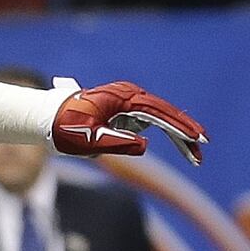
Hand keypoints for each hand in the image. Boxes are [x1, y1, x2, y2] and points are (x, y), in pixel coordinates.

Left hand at [52, 80, 206, 164]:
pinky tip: (181, 144)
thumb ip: (117, 143)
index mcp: (123, 98)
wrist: (45, 117)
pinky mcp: (125, 109)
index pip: (158, 113)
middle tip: (204, 149)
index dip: (179, 127)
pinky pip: (151, 120)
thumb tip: (145, 145)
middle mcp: (128, 95)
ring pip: (161, 117)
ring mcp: (127, 101)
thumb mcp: (89, 140)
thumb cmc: (65, 129)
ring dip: (178, 134)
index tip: (197, 139)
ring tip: (195, 155)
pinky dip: (166, 132)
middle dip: (185, 131)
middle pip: (165, 113)